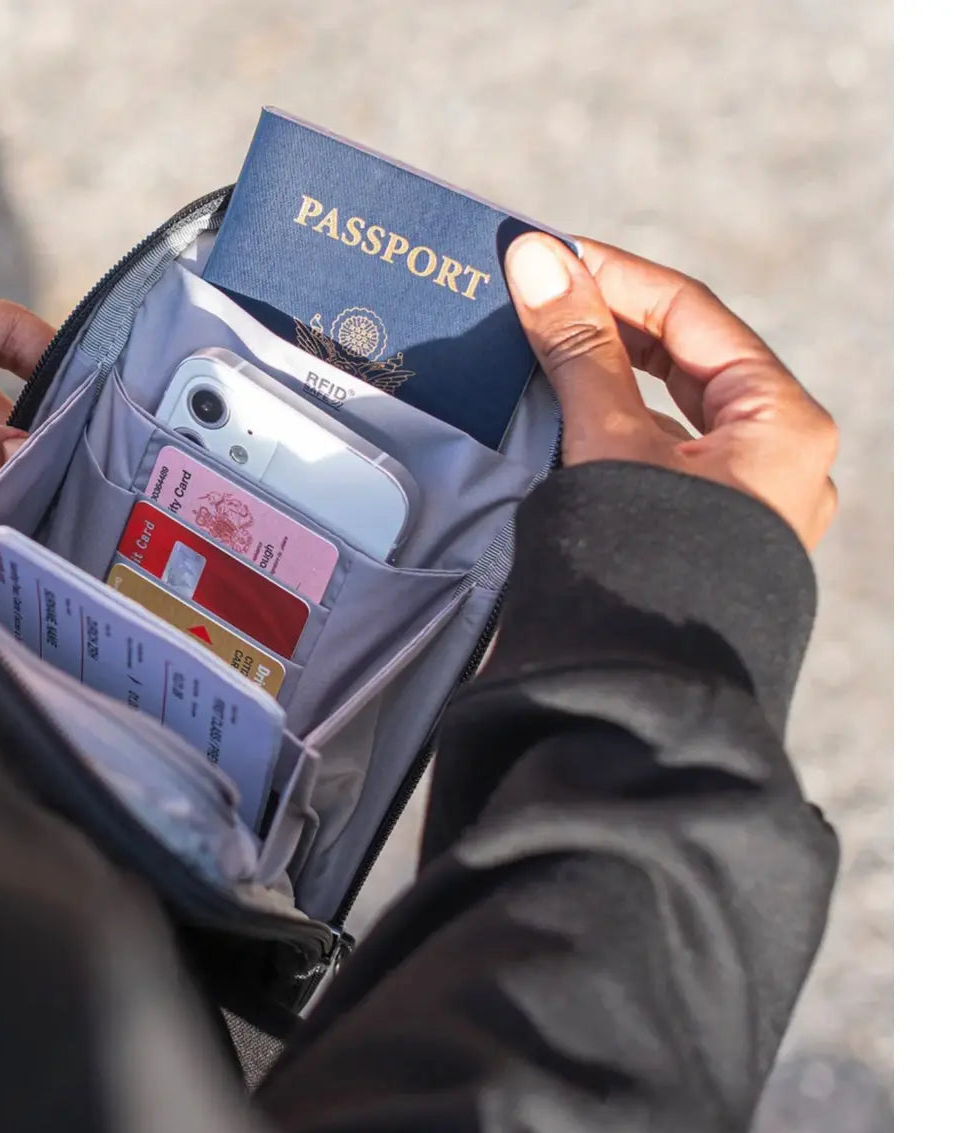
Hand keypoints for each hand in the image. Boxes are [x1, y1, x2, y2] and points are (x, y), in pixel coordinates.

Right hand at [504, 234, 837, 549]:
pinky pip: (661, 458)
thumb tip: (539, 260)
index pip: (692, 315)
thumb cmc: (647, 562)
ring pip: (671, 412)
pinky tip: (561, 418)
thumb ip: (579, 348)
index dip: (616, 276)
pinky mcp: (704, 535)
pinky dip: (612, 430)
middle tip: (538, 299)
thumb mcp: (612, 440)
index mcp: (782, 423)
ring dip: (606, 378)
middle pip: (687, 361)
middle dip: (609, 326)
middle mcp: (776, 457)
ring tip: (540, 350)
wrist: (643, 690)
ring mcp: (743, 500)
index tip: (548, 255)